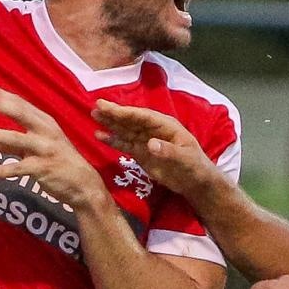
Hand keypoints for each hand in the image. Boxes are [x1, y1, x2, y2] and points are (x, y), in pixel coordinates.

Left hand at [0, 81, 108, 213]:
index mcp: (44, 122)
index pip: (20, 104)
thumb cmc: (58, 162)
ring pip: (17, 139)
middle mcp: (45, 131)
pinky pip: (18, 168)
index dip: (1, 94)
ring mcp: (44, 149)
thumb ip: (11, 144)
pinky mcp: (42, 169)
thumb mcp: (36, 148)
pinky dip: (1, 170)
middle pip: (19, 113)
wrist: (83, 184)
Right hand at [96, 100, 228, 202]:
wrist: (195, 182)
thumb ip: (168, 151)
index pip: (142, 116)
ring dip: (110, 124)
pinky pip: (124, 144)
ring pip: (125, 130)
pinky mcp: (141, 153)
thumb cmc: (195, 167)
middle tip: (96, 106)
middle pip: (131, 120)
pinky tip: (99, 136)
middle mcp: (153, 130)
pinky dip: (112, 140)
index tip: (108, 106)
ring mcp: (145, 141)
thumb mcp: (185, 159)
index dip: (124, 112)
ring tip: (94, 116)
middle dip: (114, 114)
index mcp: (165, 125)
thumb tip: (150, 143)